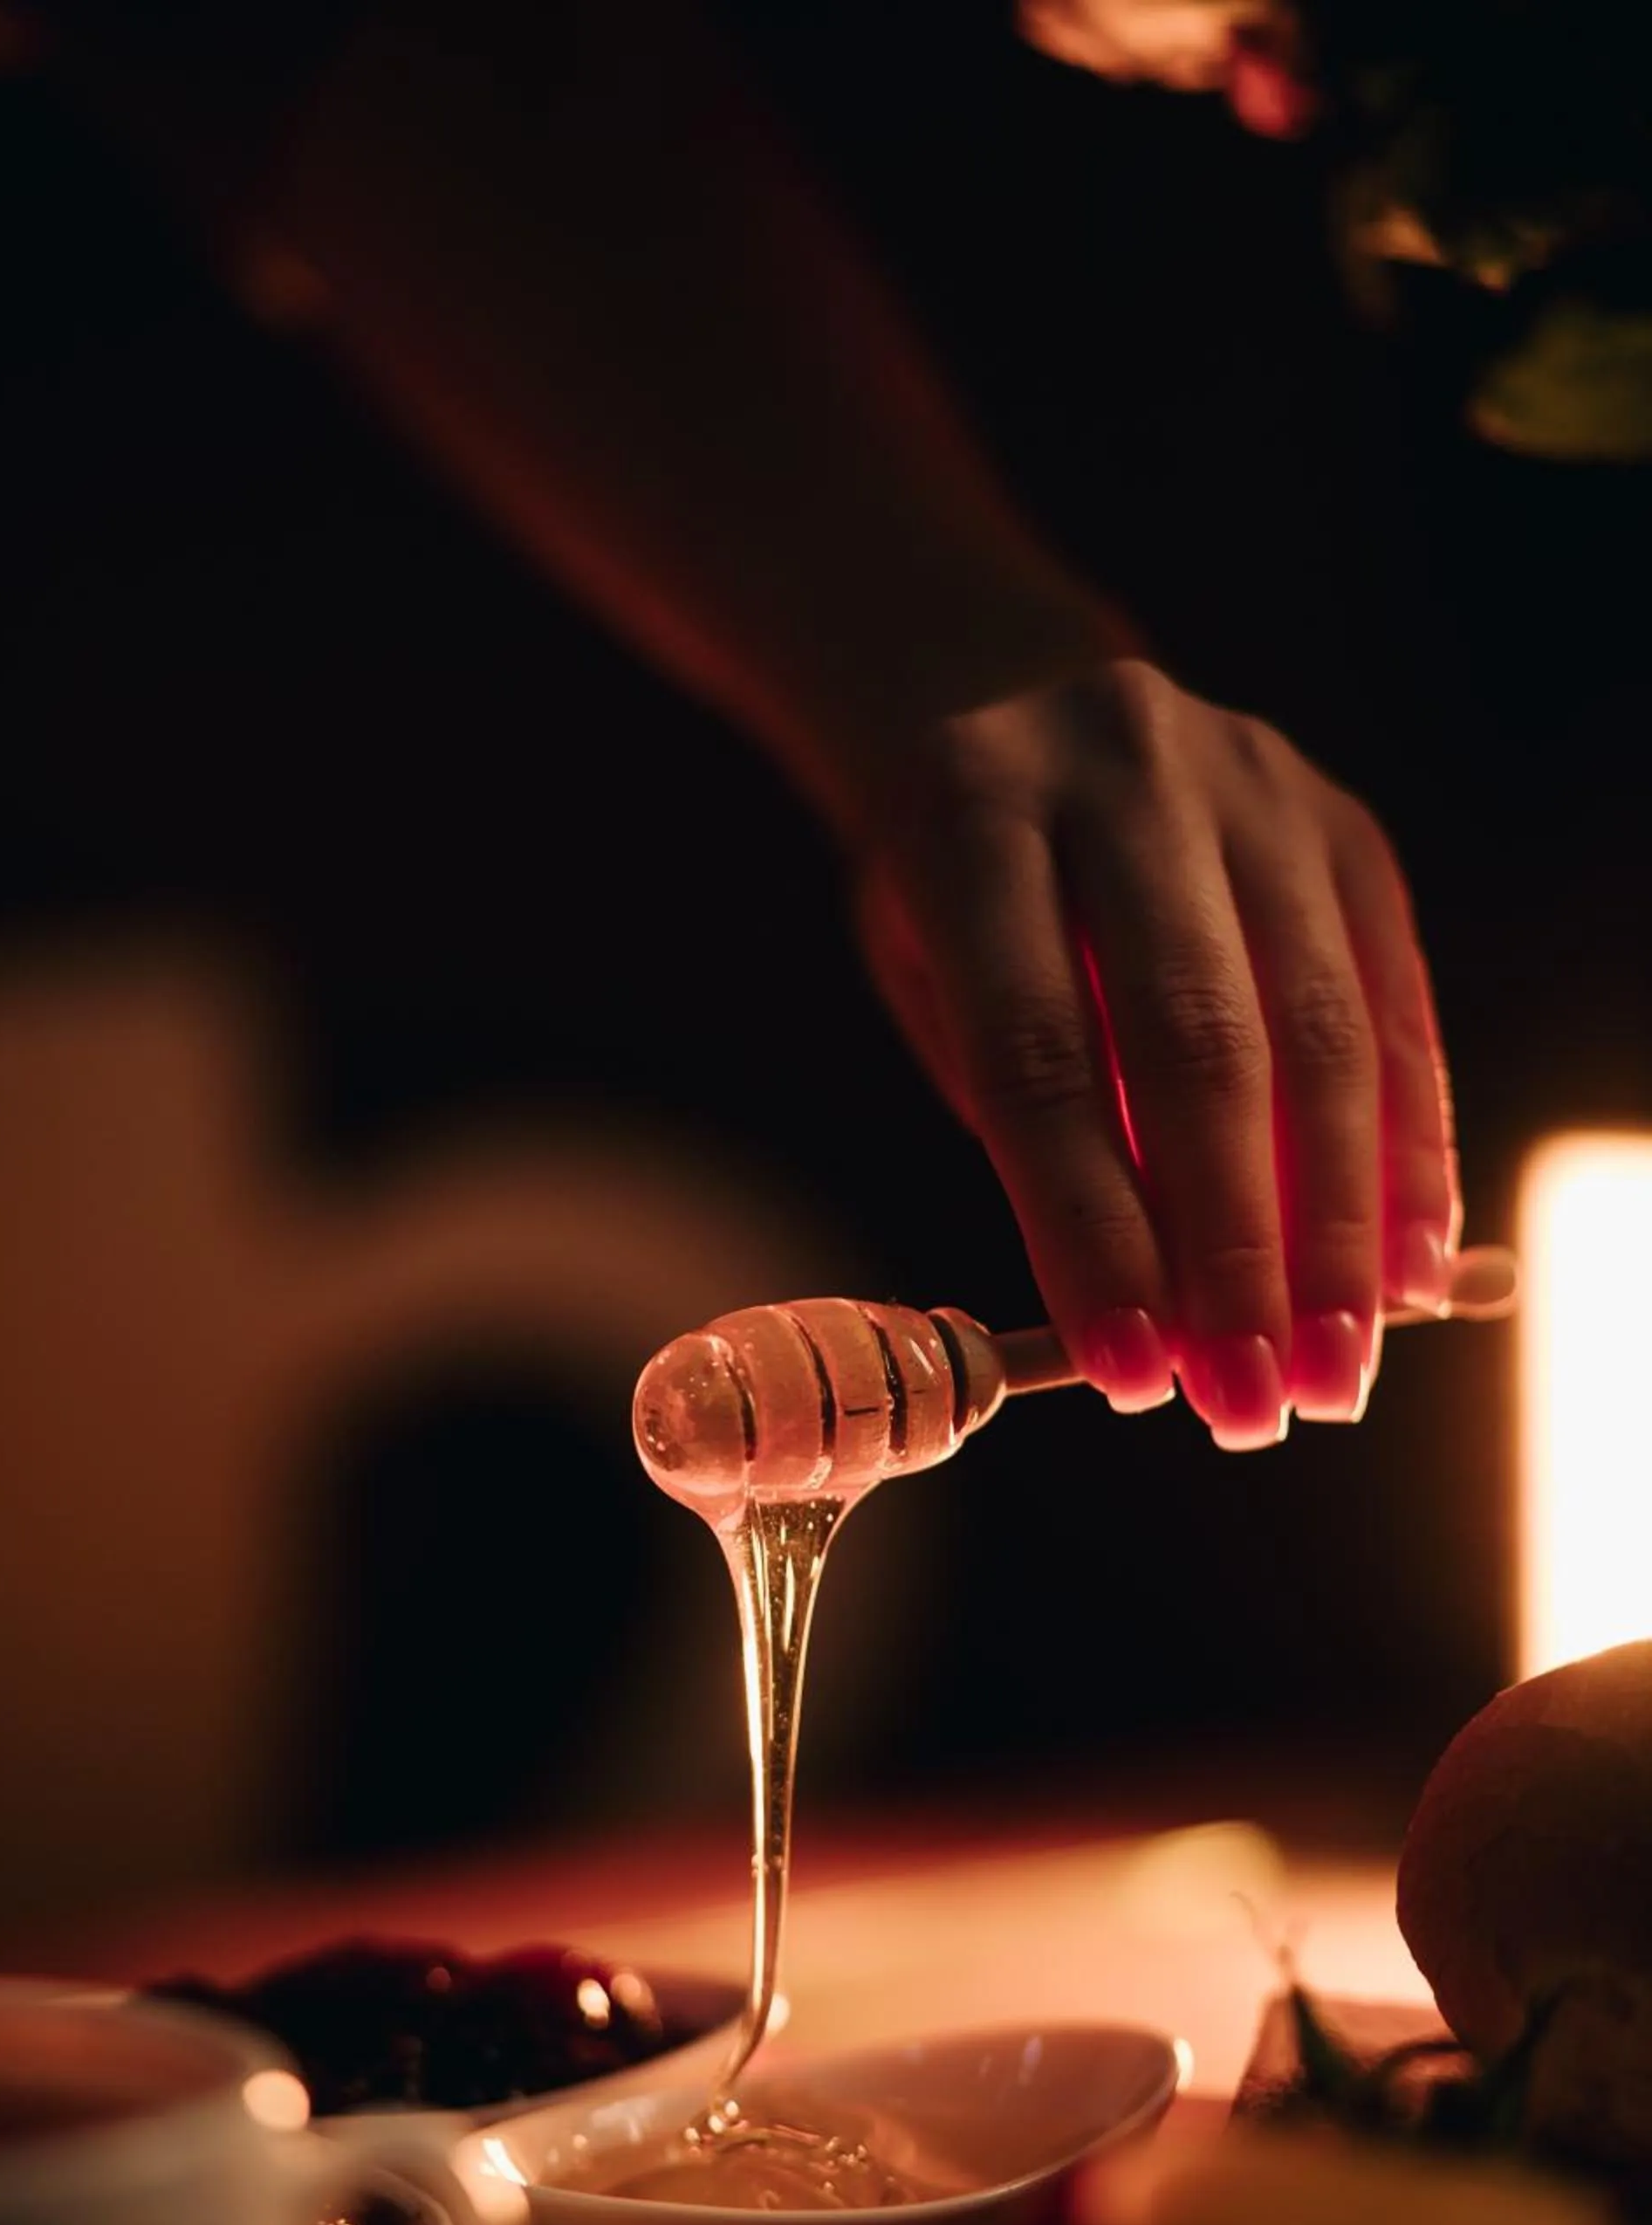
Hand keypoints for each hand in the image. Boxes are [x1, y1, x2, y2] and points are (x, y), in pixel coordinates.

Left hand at [854, 658, 1460, 1448]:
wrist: (1016, 699)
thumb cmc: (959, 893)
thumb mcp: (934, 981)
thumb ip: (1031, 1120)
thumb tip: (1156, 1319)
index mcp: (973, 814)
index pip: (1040, 1052)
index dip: (1092, 1227)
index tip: (1133, 1377)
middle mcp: (1126, 772)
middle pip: (1199, 1041)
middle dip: (1235, 1248)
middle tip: (1255, 1404)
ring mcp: (1255, 783)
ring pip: (1322, 1029)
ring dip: (1341, 1227)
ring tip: (1336, 1371)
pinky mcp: (1346, 820)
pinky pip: (1397, 1003)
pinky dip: (1408, 1150)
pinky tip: (1409, 1268)